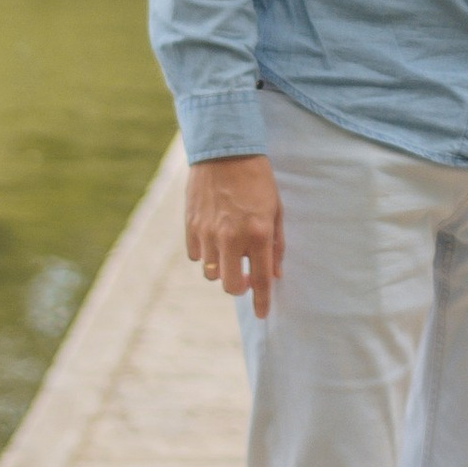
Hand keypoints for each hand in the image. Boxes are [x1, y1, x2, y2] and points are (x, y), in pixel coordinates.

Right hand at [186, 153, 283, 320]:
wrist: (225, 151)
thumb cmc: (257, 180)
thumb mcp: (276, 209)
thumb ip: (276, 244)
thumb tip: (275, 273)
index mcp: (258, 234)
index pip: (260, 280)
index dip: (261, 301)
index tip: (262, 315)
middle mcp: (231, 238)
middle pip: (230, 287)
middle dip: (238, 286)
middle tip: (244, 275)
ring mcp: (208, 233)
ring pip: (211, 272)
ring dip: (222, 266)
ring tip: (229, 243)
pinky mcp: (190, 226)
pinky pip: (197, 255)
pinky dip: (206, 252)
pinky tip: (213, 234)